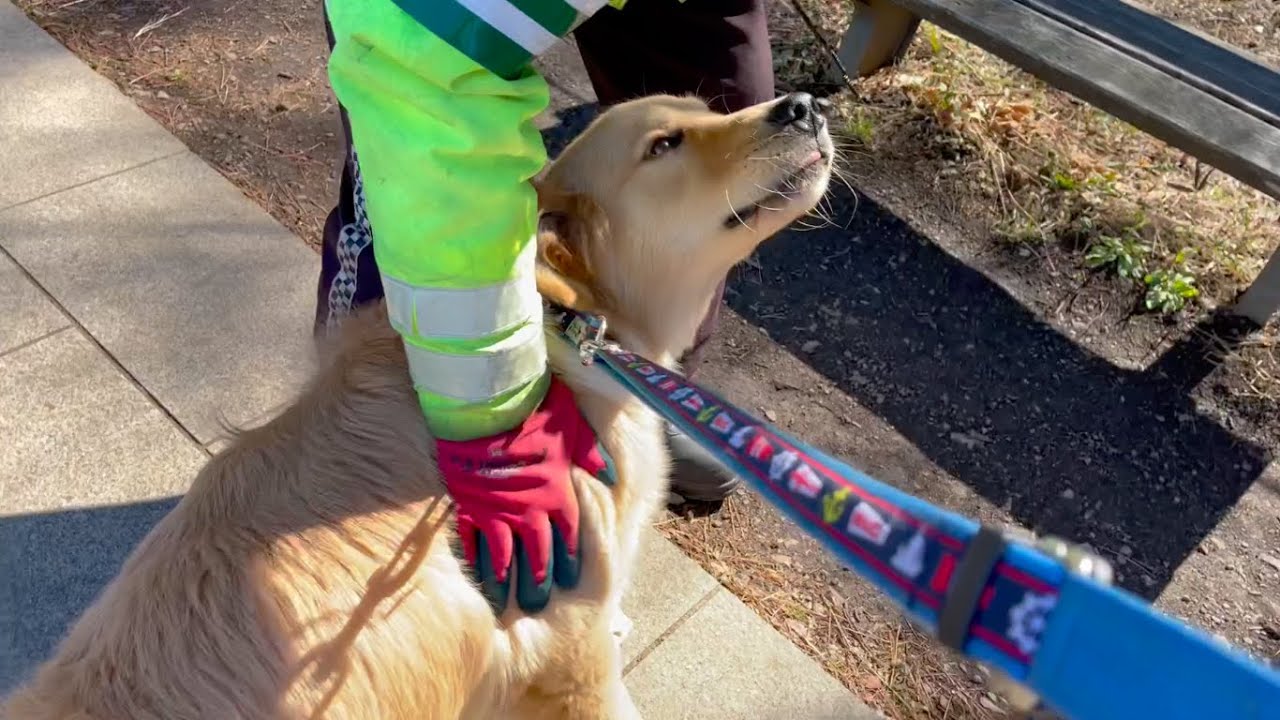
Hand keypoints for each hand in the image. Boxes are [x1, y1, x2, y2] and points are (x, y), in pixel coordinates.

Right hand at [437, 376, 615, 612]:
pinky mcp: (469, 506)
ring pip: (502, 558)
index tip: (568, 581)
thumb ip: (592, 456)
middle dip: (537, 583)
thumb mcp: (574, 428)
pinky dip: (474, 560)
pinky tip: (475, 573)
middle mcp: (529, 512)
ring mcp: (497, 512)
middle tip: (535, 604)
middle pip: (536, 558)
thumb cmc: (535, 411)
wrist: (486, 403)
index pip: (569, 540)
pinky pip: (471, 541)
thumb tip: (611, 476)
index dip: (569, 563)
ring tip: (503, 601)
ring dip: (503, 581)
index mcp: (558, 496)